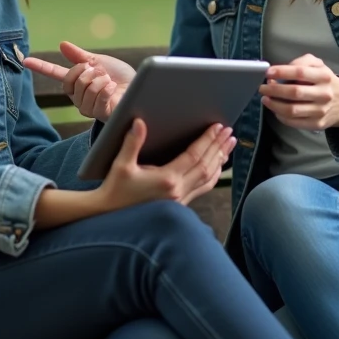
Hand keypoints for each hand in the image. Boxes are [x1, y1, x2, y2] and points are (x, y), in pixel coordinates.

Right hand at [24, 41, 135, 121]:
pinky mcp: (100, 115)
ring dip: (99, 81)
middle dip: (88, 72)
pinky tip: (111, 88)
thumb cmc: (122, 77)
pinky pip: (96, 100)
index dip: (41, 66)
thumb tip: (62, 44)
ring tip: (109, 81)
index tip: (26, 60)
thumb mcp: (99, 62)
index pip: (55, 73)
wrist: (140, 88)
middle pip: (72, 81)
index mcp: (77, 82)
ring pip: (84, 90)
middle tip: (101, 72)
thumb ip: (80, 56)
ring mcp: (88, 107)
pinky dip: (105, 90)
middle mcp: (79, 97)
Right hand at [99, 119, 236, 208]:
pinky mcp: (179, 205)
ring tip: (228, 145)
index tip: (218, 126)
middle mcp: (178, 191)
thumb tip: (140, 122)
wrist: (110, 216)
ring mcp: (180, 200)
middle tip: (229, 132)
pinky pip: (203, 188)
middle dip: (219, 147)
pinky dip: (213, 175)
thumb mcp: (121, 165)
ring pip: (208, 178)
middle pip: (206, 166)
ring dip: (220, 160)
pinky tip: (217, 167)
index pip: (194, 156)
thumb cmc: (114, 191)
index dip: (208, 140)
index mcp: (167, 179)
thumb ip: (132, 142)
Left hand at [258, 54, 338, 130]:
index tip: (267, 72)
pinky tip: (275, 109)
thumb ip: (301, 62)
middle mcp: (324, 94)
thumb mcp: (318, 65)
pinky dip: (280, 116)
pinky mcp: (317, 124)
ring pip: (292, 110)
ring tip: (265, 99)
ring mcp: (321, 111)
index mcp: (324, 76)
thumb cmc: (325, 81)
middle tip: (262, 87)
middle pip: (294, 92)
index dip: (281, 72)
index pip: (300, 72)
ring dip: (274, 104)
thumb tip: (282, 69)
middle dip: (273, 90)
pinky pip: (294, 122)